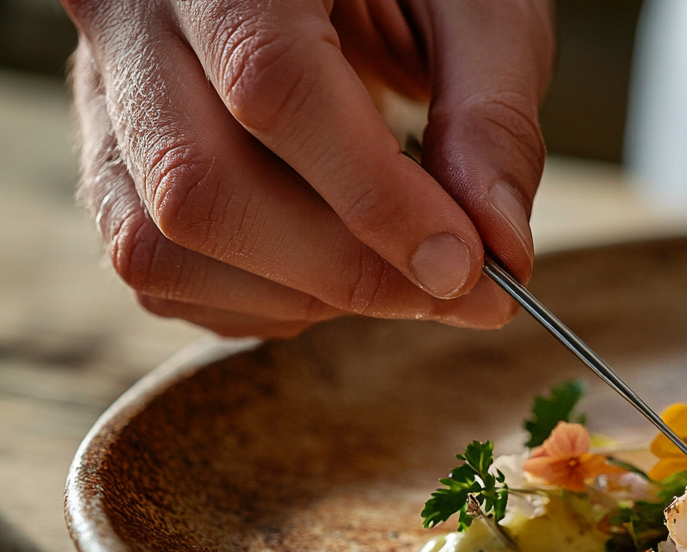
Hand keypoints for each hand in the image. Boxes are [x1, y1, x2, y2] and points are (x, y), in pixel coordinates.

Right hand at [64, 0, 552, 337]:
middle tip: (454, 293)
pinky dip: (260, 303)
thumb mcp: (481, 10)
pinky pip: (159, 272)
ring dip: (299, 296)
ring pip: (161, 243)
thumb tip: (498, 248)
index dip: (375, 199)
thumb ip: (491, 117)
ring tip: (397, 274)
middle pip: (199, 184)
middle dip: (343, 270)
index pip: (273, 86)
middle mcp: (133, 14)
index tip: (466, 267)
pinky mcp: (110, 159)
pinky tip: (335, 271)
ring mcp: (104, 91)